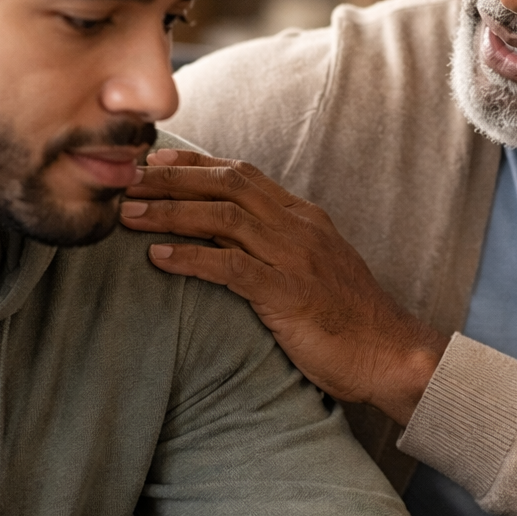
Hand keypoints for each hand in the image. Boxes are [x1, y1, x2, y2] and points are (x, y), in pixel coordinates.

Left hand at [120, 149, 446, 422]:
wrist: (389, 353)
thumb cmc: (347, 319)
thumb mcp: (311, 269)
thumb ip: (275, 247)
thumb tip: (224, 241)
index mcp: (303, 217)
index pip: (241, 174)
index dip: (195, 164)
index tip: (156, 161)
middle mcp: (298, 227)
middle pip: (227, 185)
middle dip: (172, 180)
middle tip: (126, 181)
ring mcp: (295, 258)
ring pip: (223, 219)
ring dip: (171, 214)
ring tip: (129, 216)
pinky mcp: (289, 294)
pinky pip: (231, 267)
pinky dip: (191, 259)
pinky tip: (159, 258)